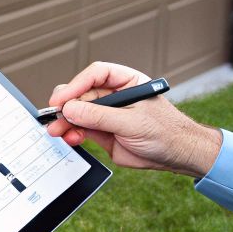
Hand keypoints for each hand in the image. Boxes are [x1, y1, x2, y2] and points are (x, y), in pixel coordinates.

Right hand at [45, 62, 222, 177]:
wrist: (176, 156)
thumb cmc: (167, 133)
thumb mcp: (132, 123)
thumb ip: (100, 117)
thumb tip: (72, 109)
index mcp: (126, 82)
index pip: (96, 75)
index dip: (77, 84)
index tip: (64, 98)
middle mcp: (114, 95)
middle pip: (82, 93)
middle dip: (67, 104)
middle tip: (56, 115)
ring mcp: (107, 114)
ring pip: (77, 112)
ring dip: (65, 121)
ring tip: (57, 130)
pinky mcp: (102, 132)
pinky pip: (80, 129)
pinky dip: (72, 133)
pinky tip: (71, 138)